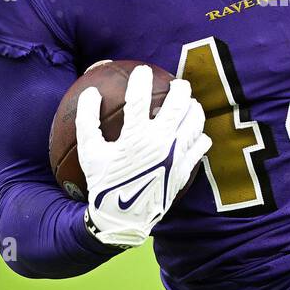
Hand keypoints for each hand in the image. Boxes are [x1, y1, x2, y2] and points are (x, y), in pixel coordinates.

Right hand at [76, 65, 210, 248]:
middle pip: (178, 103)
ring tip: (189, 104)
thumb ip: (87, 120)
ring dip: (193, 108)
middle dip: (179, 87)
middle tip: (176, 84)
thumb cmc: (104, 183)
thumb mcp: (89, 152)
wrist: (123, 218)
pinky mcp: (186, 168)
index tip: (141, 71)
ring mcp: (177, 155)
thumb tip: (90, 92)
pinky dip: (200, 135)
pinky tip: (195, 133)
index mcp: (135, 136)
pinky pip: (201, 145)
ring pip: (195, 121)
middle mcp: (161, 142)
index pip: (139, 98)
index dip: (140, 79)